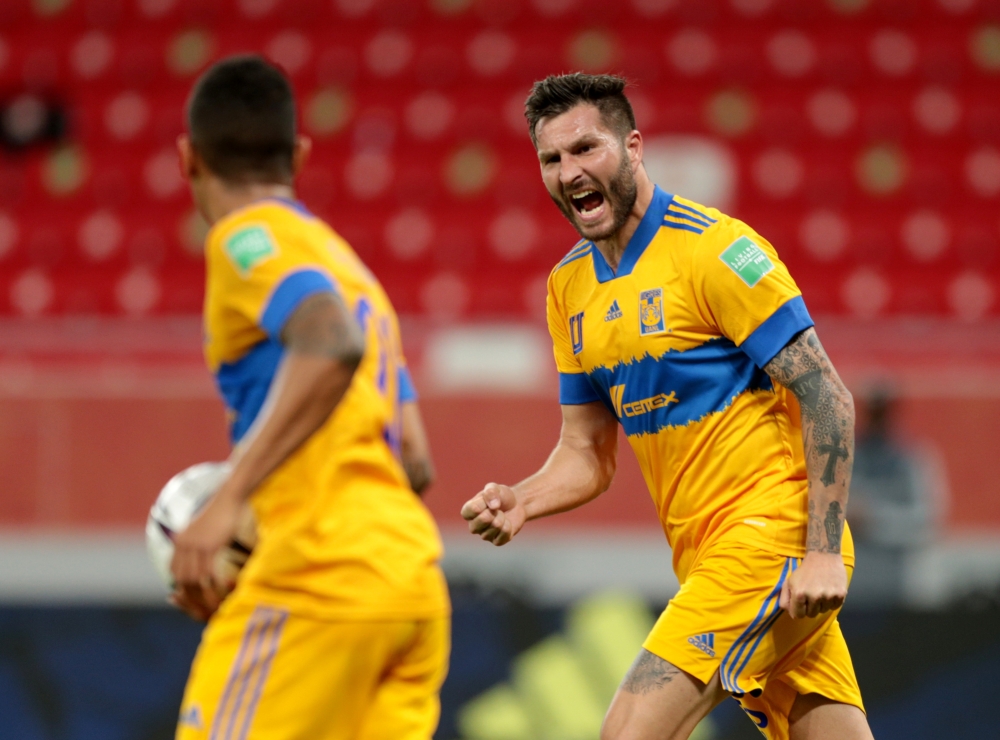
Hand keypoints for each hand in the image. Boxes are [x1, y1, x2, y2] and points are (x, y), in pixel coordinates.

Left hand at [169, 488, 241, 619]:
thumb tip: (201, 551)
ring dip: (202, 592)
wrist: (229, 497)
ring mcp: (196, 545)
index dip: (179, 584)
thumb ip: (198, 540)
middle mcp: (184, 544)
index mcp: (180, 540)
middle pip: (181, 577)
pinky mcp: (211, 546)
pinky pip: (208, 571)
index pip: (174, 569)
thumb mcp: (203, 527)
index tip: (189, 594)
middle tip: (202, 604)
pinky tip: (222, 587)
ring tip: (213, 601)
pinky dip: (214, 583)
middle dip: (190, 594)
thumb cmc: (221, 511)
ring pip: (194, 577)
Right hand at [460, 483, 525, 545]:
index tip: (489, 499)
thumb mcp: (494, 487)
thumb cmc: (501, 496)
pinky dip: (509, 526)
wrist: (516, 505)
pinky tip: (507, 523)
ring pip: (496, 526)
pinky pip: (504, 535)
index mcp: (468, 512)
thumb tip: (493, 506)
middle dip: (495, 510)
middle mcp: (473, 526)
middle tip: (497, 509)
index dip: (485, 502)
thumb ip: (490, 492)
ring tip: (502, 515)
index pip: (473, 509)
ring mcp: (484, 535)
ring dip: (503, 517)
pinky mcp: (496, 541)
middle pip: (484, 519)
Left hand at [780, 551, 847, 618]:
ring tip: (820, 591)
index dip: (798, 610)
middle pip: (811, 615)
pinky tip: (828, 591)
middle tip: (811, 595)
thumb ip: (785, 599)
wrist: (824, 556)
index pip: (798, 615)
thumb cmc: (805, 570)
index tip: (801, 604)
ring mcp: (829, 596)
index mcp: (799, 594)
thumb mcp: (789, 582)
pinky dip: (831, 602)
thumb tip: (791, 614)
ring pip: (823, 611)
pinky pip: (835, 607)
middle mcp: (814, 597)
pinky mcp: (841, 595)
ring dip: (821, 604)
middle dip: (810, 607)